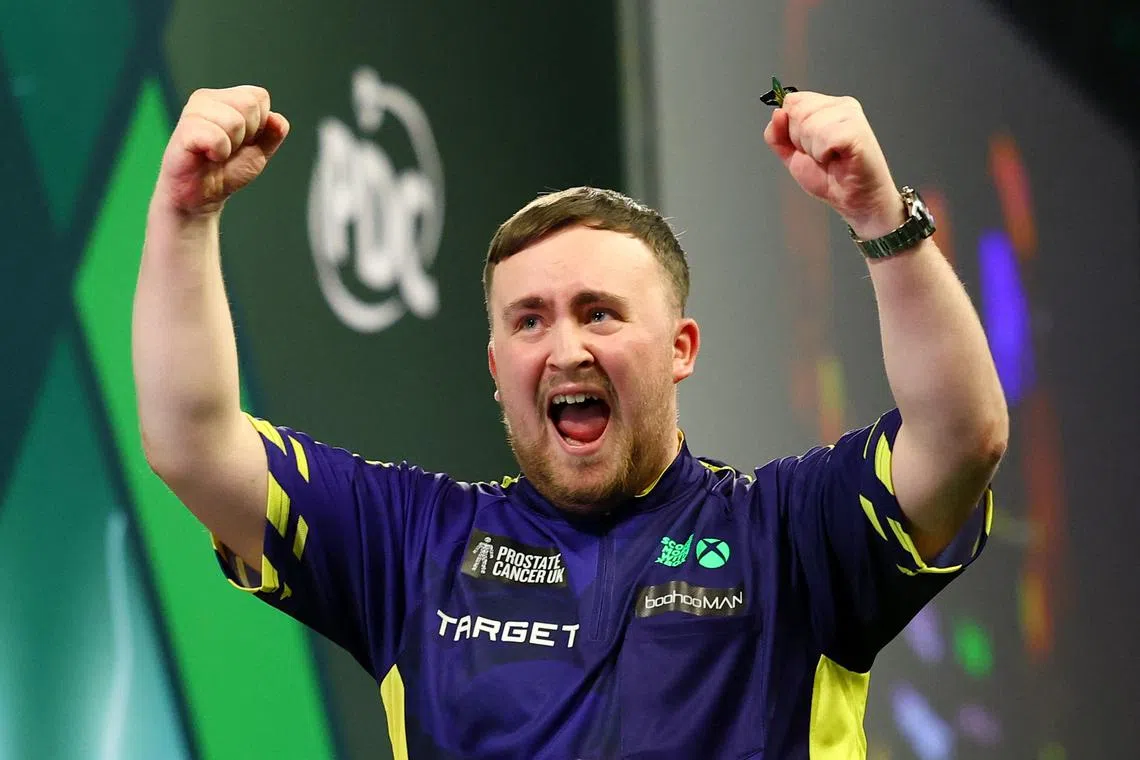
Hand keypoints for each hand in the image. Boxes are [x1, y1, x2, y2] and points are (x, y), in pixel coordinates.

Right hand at [155, 86, 289, 215]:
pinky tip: (208, 156)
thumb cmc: (226, 169)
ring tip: (217, 153)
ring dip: (232, 146)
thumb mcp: (259, 151)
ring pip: (235, 122)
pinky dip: (219, 152)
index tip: (244, 141)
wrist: (202, 196)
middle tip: (229, 148)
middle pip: (249, 105)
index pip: (259, 97)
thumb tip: (277, 119)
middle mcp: (208, 98)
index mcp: (227, 98)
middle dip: (248, 134)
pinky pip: (217, 137)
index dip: (260, 124)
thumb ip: (273, 133)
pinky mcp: (185, 130)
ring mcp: (194, 111)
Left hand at [764, 91, 901, 238]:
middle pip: (798, 111)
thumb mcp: (791, 154)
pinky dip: (823, 154)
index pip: (792, 101)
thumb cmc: (830, 177)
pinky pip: (823, 138)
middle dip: (801, 140)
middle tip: (820, 154)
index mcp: (827, 106)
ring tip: (829, 157)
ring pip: (809, 124)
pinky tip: (836, 158)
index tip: (807, 145)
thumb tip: (777, 113)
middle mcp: (841, 105)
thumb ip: (777, 134)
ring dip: (813, 149)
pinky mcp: (856, 130)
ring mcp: (851, 116)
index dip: (791, 129)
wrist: (853, 199)